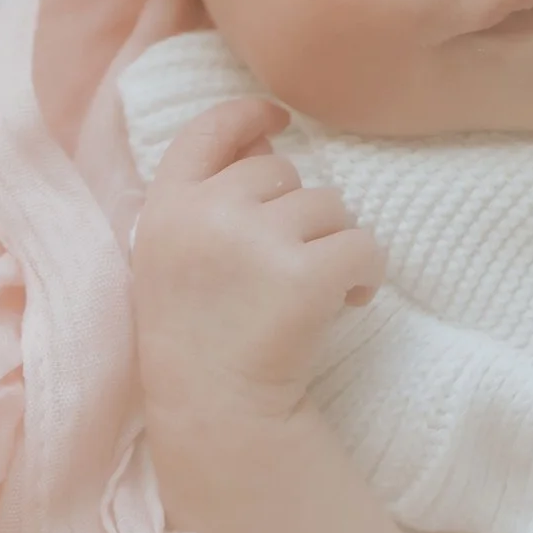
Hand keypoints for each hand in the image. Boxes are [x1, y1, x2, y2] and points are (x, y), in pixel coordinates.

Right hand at [132, 98, 385, 427]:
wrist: (215, 416)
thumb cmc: (200, 338)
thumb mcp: (178, 257)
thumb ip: (213, 193)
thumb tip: (268, 132)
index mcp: (165, 209)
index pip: (204, 131)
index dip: (245, 115)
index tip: (277, 119)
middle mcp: (206, 214)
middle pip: (282, 171)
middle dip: (298, 213)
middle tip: (287, 269)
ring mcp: (255, 242)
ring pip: (330, 206)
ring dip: (333, 243)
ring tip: (311, 292)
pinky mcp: (303, 276)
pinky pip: (365, 245)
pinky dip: (368, 273)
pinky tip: (349, 302)